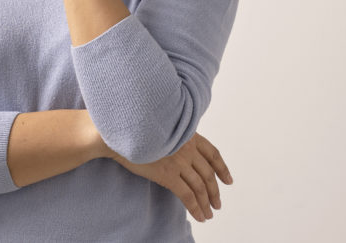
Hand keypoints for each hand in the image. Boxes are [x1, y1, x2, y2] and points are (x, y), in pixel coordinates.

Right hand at [111, 133, 232, 222]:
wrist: (117, 134)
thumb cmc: (135, 131)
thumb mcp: (162, 128)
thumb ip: (176, 137)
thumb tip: (181, 149)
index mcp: (188, 134)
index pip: (212, 153)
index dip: (222, 168)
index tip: (228, 180)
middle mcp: (187, 147)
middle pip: (208, 173)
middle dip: (215, 191)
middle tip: (217, 204)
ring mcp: (179, 161)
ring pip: (200, 187)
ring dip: (207, 203)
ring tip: (209, 214)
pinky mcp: (168, 174)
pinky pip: (187, 195)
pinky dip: (196, 208)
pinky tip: (200, 216)